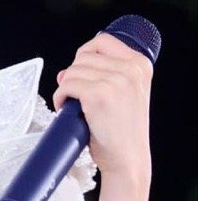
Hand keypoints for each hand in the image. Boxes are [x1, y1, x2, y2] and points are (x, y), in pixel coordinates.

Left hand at [51, 30, 152, 183]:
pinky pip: (66, 85)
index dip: (84, 54)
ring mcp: (116, 81)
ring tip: (74, 106)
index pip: (103, 40)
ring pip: (72, 71)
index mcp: (140, 65)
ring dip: (66, 89)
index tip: (81, 72)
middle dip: (74, 76)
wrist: (127, 160)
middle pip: (83, 57)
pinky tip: (67, 109)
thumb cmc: (123, 131)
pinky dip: (60, 97)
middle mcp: (131, 70)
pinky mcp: (99, 95)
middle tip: (77, 97)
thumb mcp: (124, 95)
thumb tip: (65, 71)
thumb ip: (102, 76)